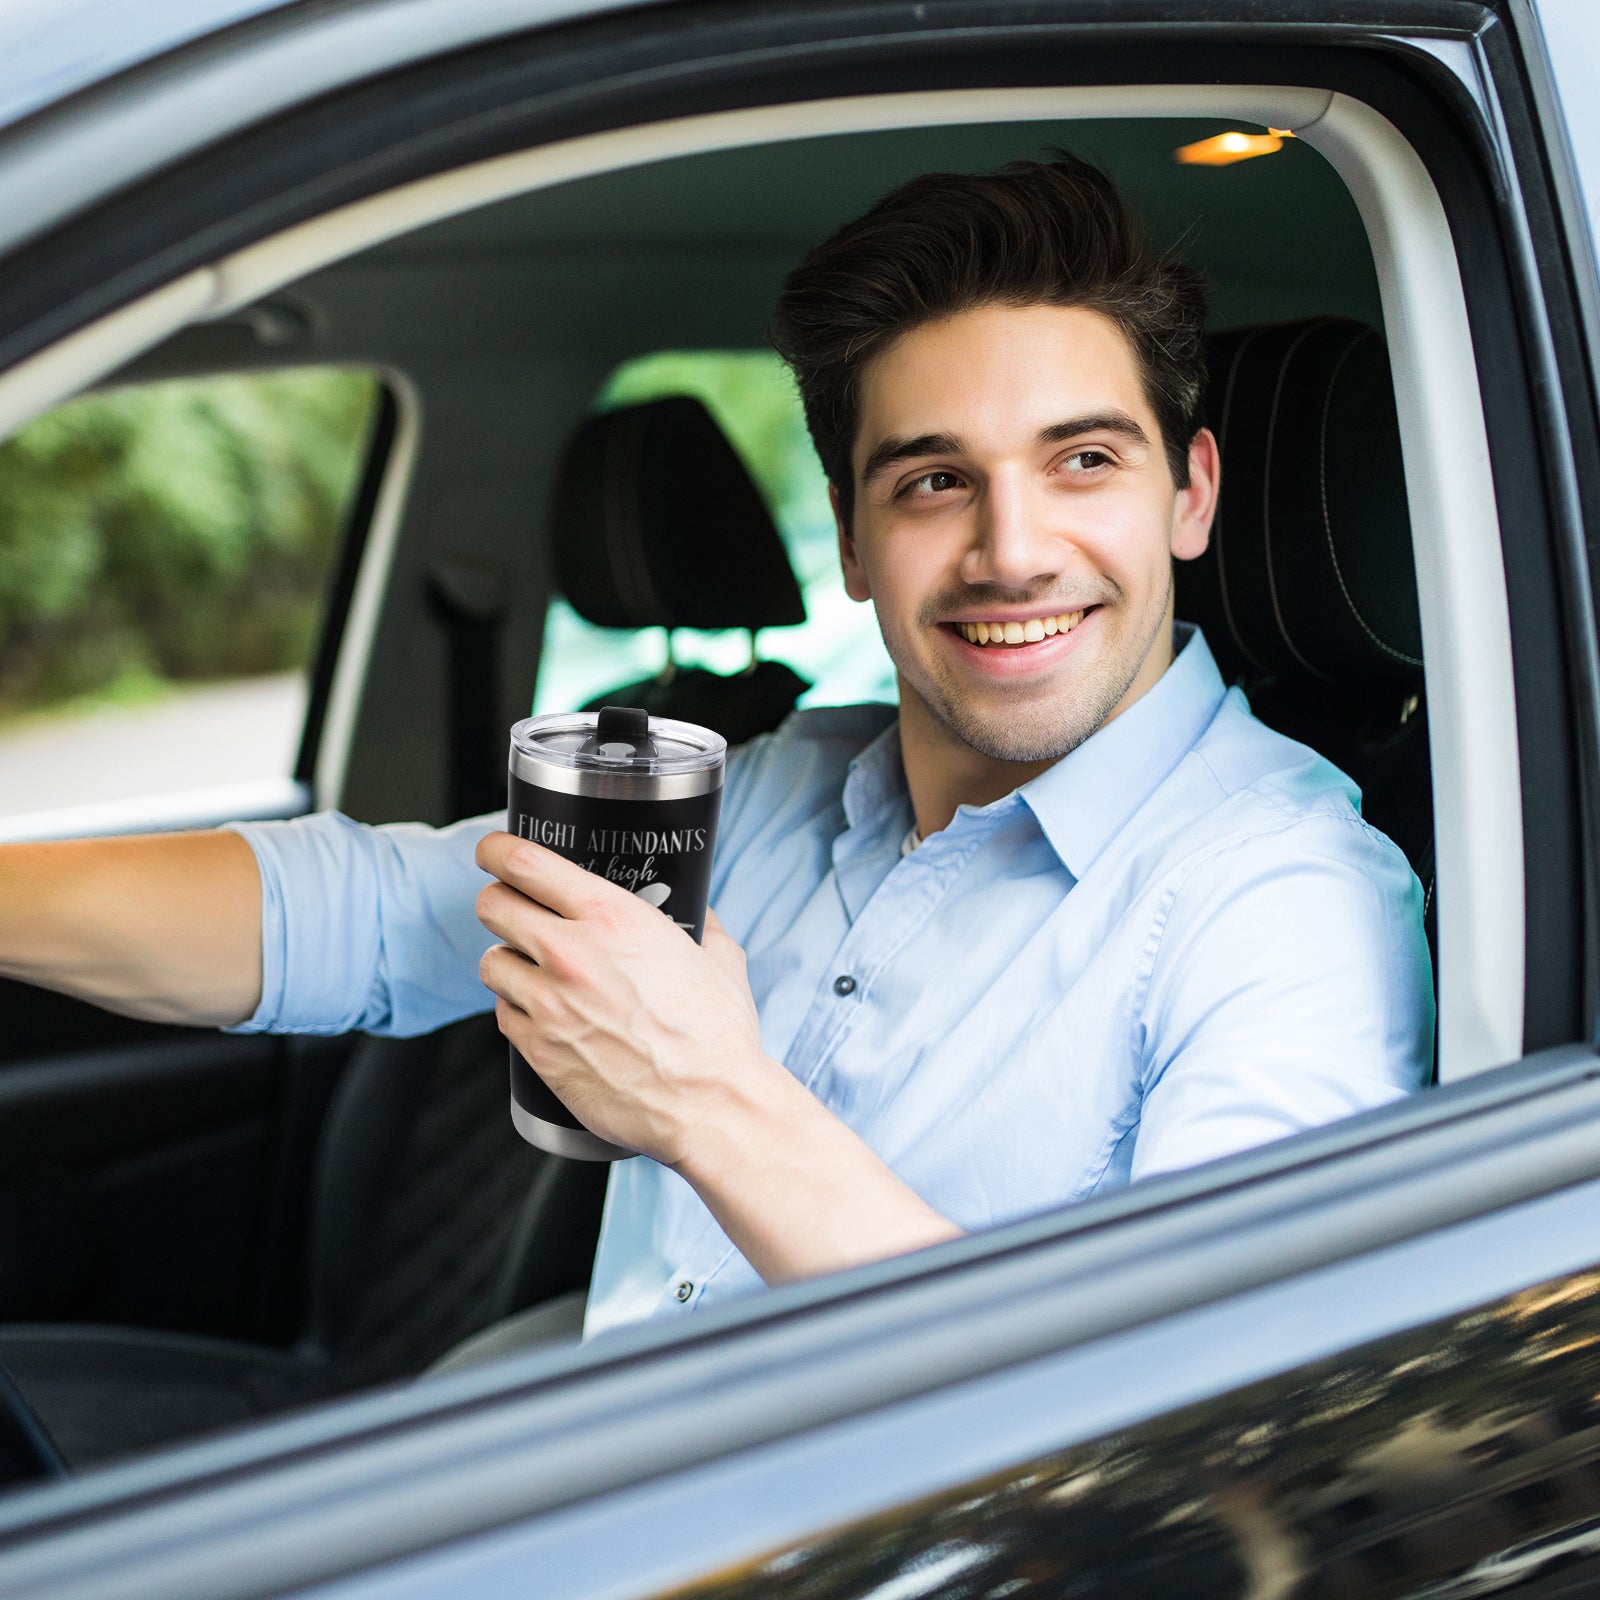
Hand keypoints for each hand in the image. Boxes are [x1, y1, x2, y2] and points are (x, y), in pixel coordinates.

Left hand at [474, 832, 780, 1166]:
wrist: (708, 1105)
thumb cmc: (717, 1035)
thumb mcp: (719, 960)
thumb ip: (702, 926)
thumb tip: (700, 914)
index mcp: (612, 916)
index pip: (524, 862)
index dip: (497, 850)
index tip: (494, 851)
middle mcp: (570, 953)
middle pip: (493, 906)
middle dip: (499, 903)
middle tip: (511, 910)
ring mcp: (548, 1003)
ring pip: (490, 961)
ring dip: (508, 961)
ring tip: (531, 970)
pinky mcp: (538, 1048)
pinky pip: (502, 1014)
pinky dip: (517, 1009)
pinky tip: (542, 1013)